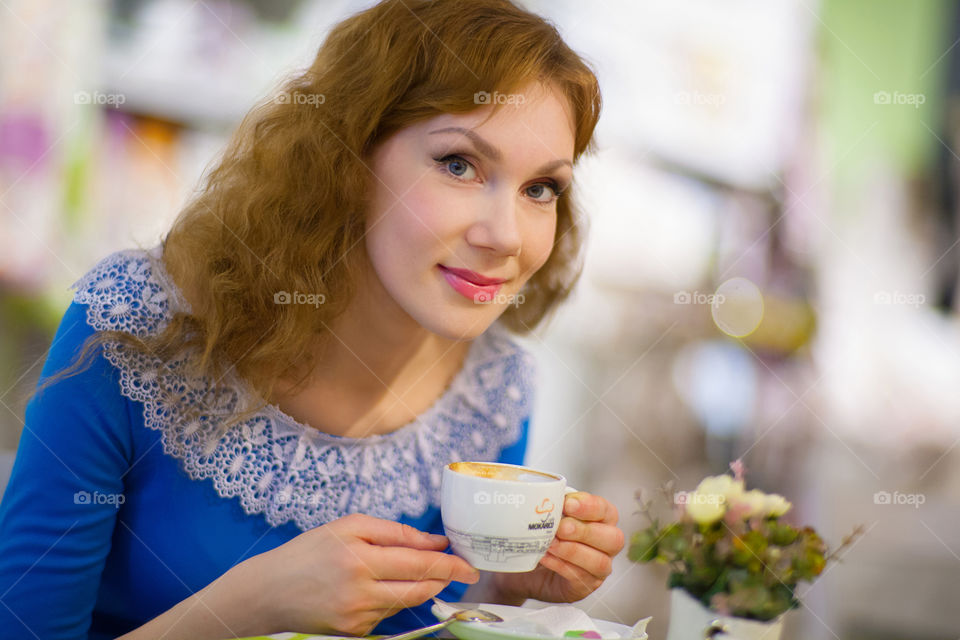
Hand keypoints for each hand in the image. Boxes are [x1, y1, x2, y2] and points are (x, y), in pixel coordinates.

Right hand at [237, 513, 478, 635]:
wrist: (269, 592)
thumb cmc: (308, 552)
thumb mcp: (348, 527)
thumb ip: (394, 532)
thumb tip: (433, 542)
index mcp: (359, 559)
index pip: (419, 565)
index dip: (449, 565)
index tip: (468, 564)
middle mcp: (360, 592)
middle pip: (420, 589)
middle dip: (444, 580)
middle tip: (460, 570)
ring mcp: (358, 617)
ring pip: (406, 602)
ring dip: (420, 587)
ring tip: (422, 572)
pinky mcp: (354, 633)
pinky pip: (387, 614)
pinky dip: (394, 599)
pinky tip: (383, 587)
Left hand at [492, 492, 623, 602]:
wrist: (527, 566)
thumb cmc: (545, 535)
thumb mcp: (550, 516)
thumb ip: (554, 505)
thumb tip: (544, 494)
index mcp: (602, 520)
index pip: (606, 510)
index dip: (589, 506)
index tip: (568, 504)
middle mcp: (607, 544)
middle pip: (613, 538)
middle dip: (585, 531)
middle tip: (561, 527)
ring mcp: (600, 568)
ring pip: (599, 562)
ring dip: (573, 551)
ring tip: (551, 544)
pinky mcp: (585, 585)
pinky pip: (580, 577)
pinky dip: (561, 566)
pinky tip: (545, 557)